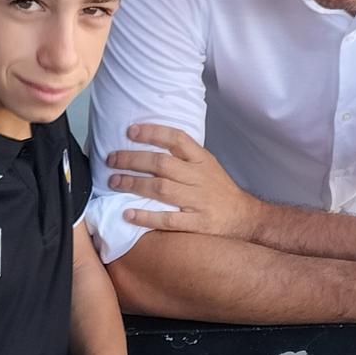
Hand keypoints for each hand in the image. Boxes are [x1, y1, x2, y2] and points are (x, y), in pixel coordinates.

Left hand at [108, 124, 262, 238]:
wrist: (244, 217)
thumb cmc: (219, 189)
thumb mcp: (207, 165)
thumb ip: (184, 157)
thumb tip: (149, 145)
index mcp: (202, 159)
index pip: (176, 139)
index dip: (152, 133)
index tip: (130, 131)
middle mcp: (199, 177)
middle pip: (162, 163)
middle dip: (132, 160)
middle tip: (111, 160)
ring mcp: (198, 200)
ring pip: (161, 188)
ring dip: (134, 184)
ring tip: (113, 182)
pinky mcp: (197, 223)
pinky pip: (168, 219)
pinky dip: (146, 216)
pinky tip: (128, 213)